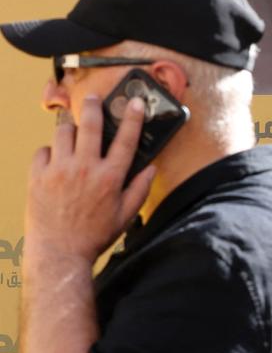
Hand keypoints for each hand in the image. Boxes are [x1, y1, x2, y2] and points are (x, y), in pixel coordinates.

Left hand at [25, 96, 155, 263]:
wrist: (59, 253)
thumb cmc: (93, 236)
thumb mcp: (126, 215)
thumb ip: (140, 189)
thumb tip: (151, 168)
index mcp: (110, 177)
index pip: (125, 139)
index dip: (132, 117)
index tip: (135, 102)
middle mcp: (85, 169)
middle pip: (90, 125)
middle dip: (94, 107)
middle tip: (95, 98)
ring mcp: (59, 171)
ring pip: (63, 134)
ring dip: (70, 129)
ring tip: (73, 131)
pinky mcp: (38, 177)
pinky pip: (42, 151)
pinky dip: (49, 151)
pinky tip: (55, 158)